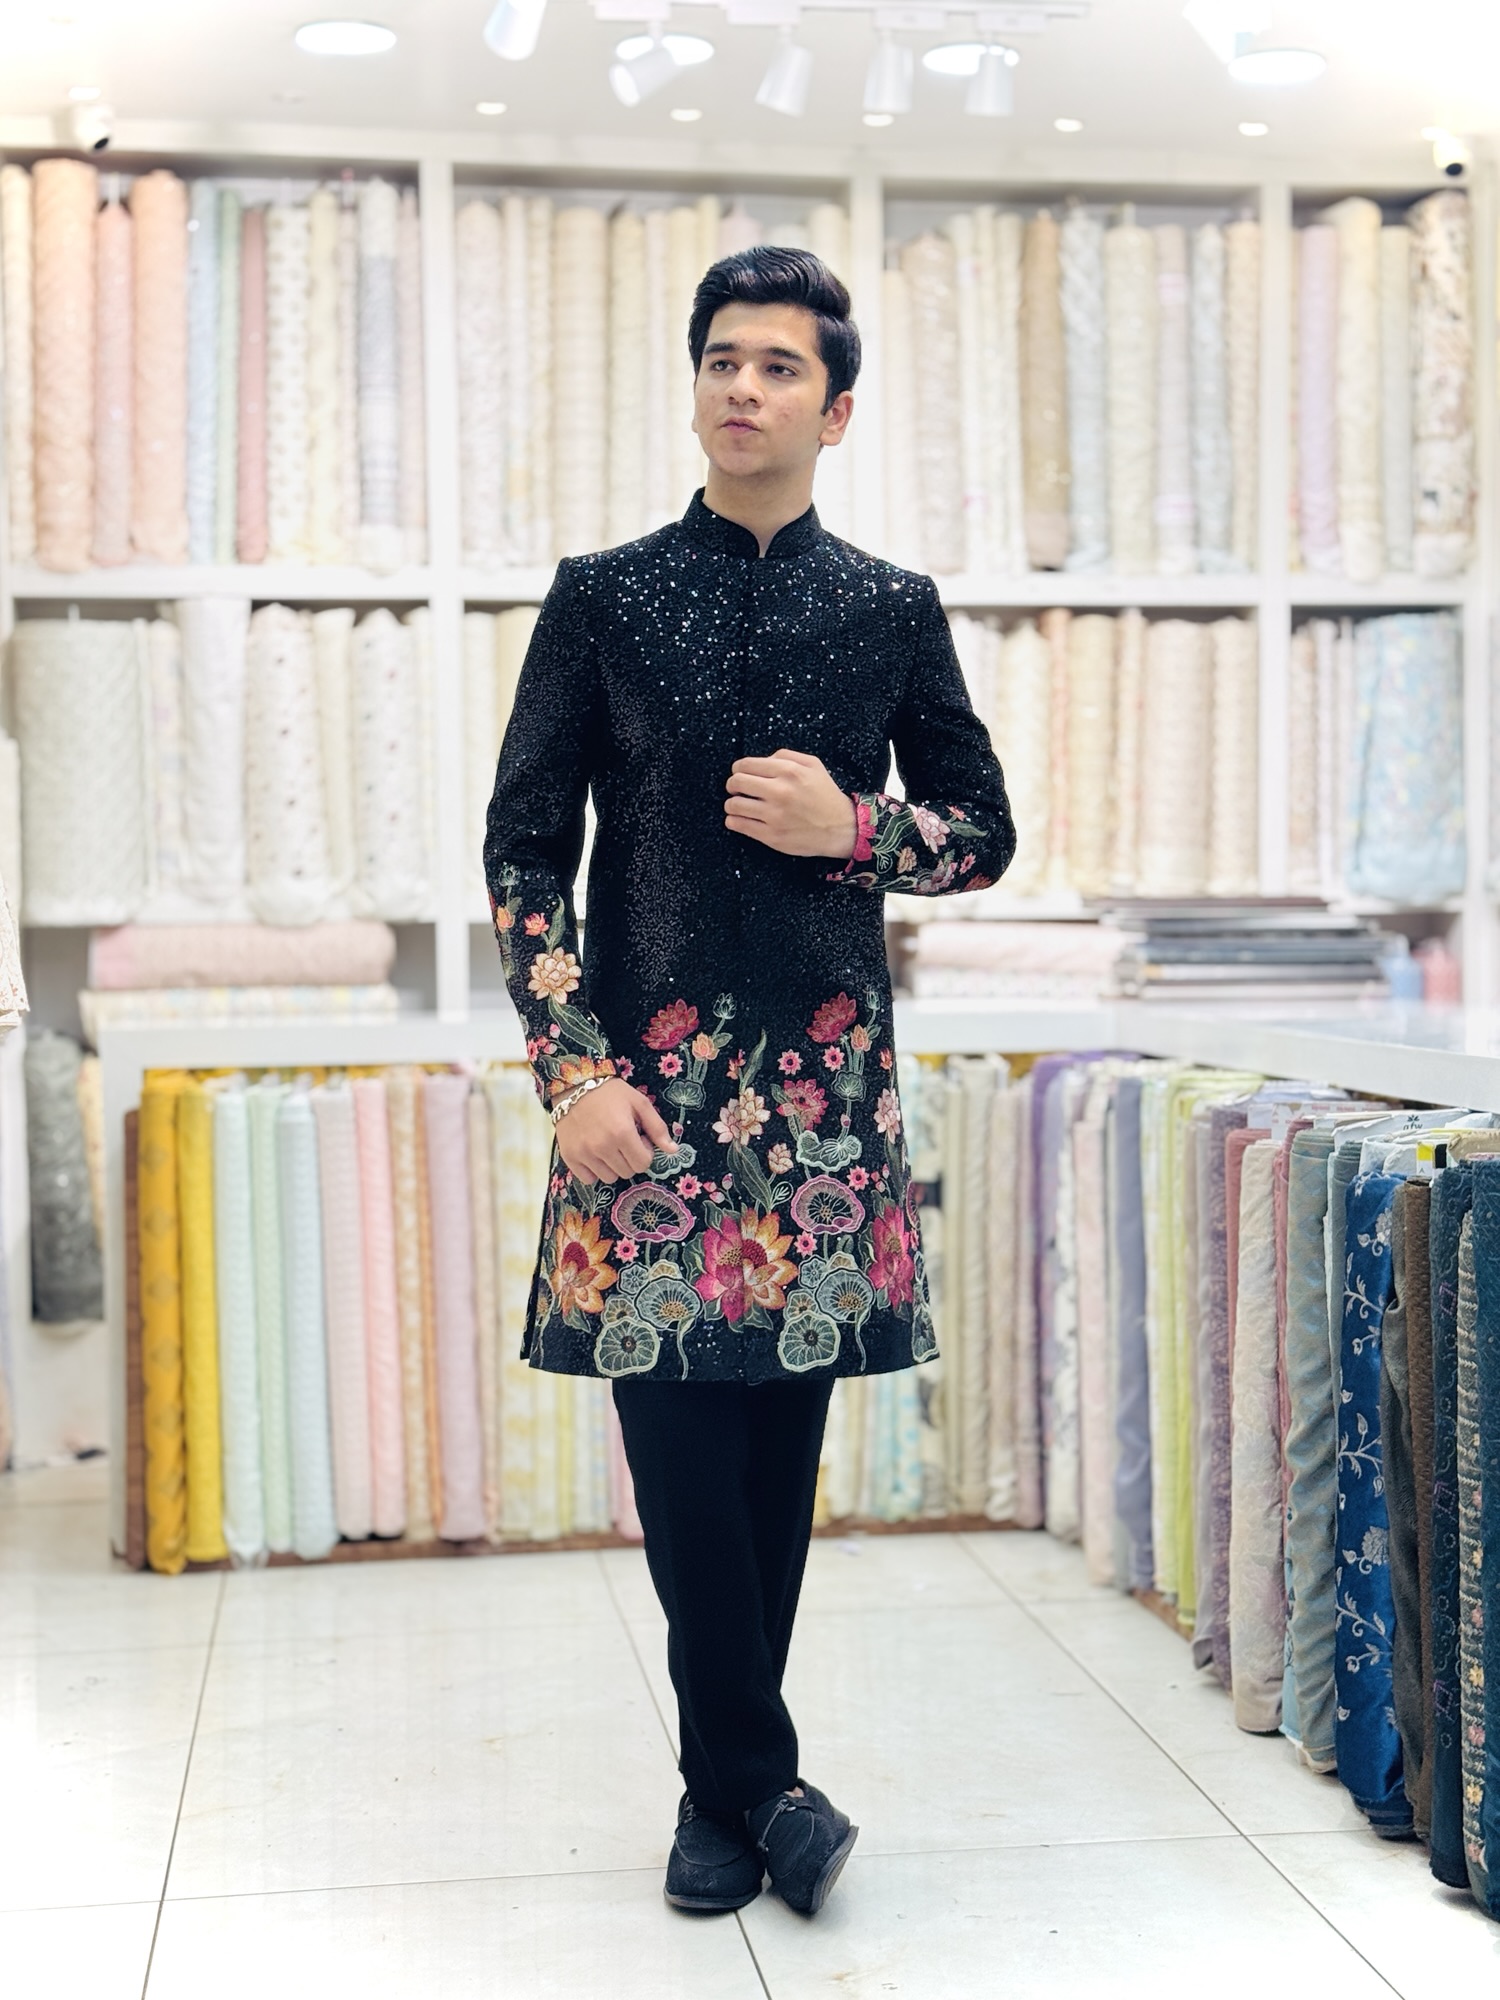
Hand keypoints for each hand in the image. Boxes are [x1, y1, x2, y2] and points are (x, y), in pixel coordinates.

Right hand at [554, 1078, 672, 1185]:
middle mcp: (602, 1147)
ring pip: (609, 1178)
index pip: (643, 1164)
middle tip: (623, 1140)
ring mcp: (584, 1153)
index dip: (645, 1152)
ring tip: (609, 1146)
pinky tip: (594, 1154)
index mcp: (622, 1133)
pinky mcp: (569, 1157)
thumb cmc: (610, 1093)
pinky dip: (594, 1171)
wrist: (575, 1085)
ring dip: (613, 1166)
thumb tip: (673, 1150)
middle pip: (627, 1172)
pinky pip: (588, 1179)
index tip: (638, 1138)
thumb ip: (657, 1128)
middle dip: (630, 1159)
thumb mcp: (639, 1103)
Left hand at [725, 748, 856, 858]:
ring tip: (738, 805)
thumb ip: (786, 756)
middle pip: (737, 782)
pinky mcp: (772, 835)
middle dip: (732, 784)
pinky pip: (739, 825)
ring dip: (731, 804)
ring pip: (734, 805)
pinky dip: (733, 820)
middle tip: (735, 788)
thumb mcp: (813, 765)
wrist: (841, 828)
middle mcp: (780, 792)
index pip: (746, 765)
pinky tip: (739, 819)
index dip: (738, 768)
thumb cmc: (826, 796)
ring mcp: (774, 815)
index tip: (739, 773)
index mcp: (789, 772)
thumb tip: (762, 760)